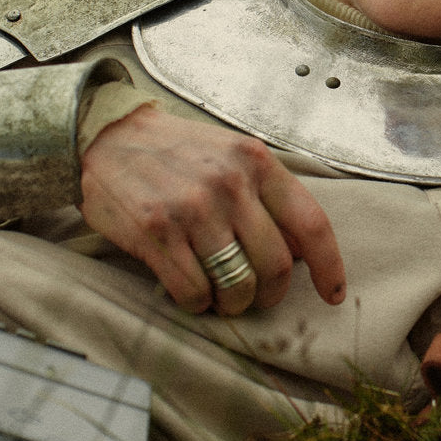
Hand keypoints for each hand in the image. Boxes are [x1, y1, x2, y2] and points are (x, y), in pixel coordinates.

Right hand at [79, 105, 345, 314]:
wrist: (109, 136)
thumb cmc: (179, 152)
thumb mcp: (234, 155)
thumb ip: (269, 195)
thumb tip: (301, 252)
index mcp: (257, 162)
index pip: (311, 224)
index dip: (328, 266)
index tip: (331, 294)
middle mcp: (230, 185)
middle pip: (276, 265)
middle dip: (270, 294)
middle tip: (257, 297)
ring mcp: (192, 210)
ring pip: (237, 285)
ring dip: (233, 303)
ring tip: (223, 297)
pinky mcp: (156, 232)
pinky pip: (193, 291)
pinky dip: (198, 304)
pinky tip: (193, 294)